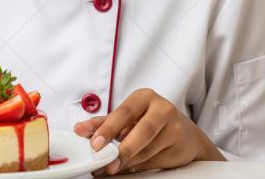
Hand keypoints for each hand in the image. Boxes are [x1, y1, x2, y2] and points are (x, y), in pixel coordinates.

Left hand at [73, 88, 223, 175]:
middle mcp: (162, 109)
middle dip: (121, 150)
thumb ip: (102, 123)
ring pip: (146, 150)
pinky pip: (154, 161)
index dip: (108, 129)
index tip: (95, 143)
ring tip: (111, 167)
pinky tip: (129, 166)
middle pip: (141, 132)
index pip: (124, 112)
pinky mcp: (180, 147)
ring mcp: (175, 128)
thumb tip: (80, 129)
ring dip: (126, 162)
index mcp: (144, 97)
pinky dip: (138, 166)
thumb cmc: (150, 120)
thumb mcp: (126, 117)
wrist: (185, 134)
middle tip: (105, 162)